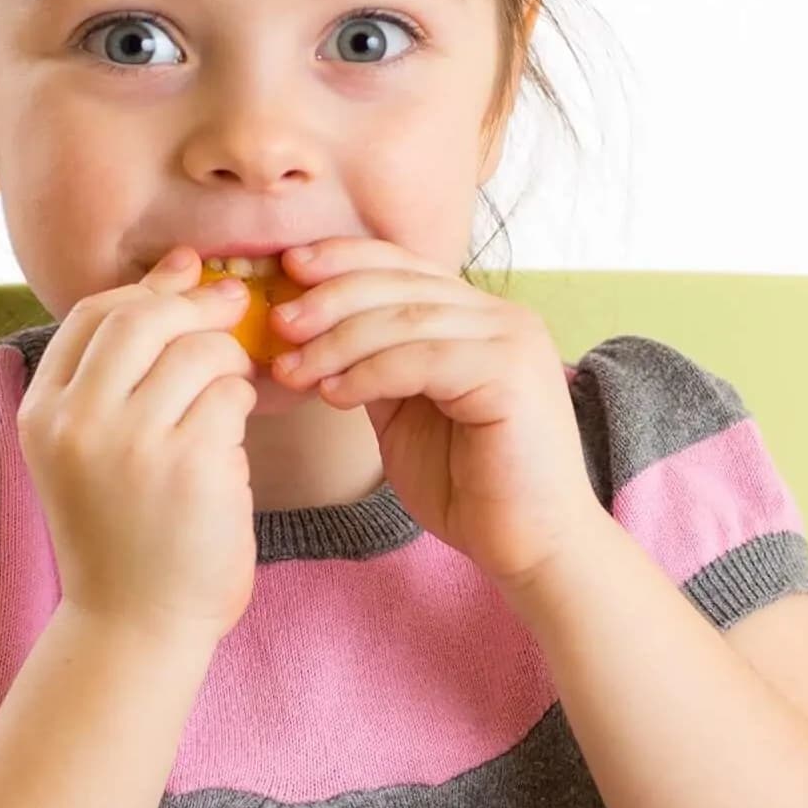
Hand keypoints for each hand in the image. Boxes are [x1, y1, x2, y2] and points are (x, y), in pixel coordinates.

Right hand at [19, 249, 260, 642]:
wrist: (133, 626)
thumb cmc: (123, 534)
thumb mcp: (91, 448)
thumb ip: (121, 370)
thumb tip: (183, 270)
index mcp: (42, 413)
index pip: (93, 315)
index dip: (150, 289)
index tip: (190, 281)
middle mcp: (77, 422)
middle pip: (142, 319)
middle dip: (196, 305)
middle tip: (234, 309)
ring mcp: (131, 444)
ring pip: (196, 353)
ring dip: (228, 362)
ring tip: (231, 391)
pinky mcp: (188, 466)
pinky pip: (230, 397)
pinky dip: (242, 404)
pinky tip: (234, 436)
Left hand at [269, 240, 607, 585]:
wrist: (528, 546)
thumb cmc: (471, 489)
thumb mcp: (406, 414)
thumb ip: (377, 367)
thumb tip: (316, 332)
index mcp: (480, 318)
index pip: (406, 267)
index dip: (344, 260)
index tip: (288, 267)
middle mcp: (503, 317)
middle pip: (401, 284)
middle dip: (329, 298)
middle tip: (279, 324)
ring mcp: (511, 340)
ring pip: (405, 318)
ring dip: (337, 342)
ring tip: (292, 369)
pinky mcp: (510, 373)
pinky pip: (421, 358)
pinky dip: (369, 373)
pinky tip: (333, 395)